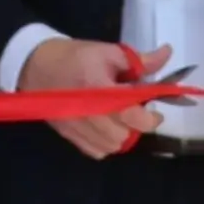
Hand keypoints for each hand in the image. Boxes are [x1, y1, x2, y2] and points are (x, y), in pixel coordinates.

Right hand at [19, 39, 169, 158]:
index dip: (149, 117)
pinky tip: (108, 127)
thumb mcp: (108, 51)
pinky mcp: (68, 135)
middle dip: (137, 125)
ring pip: (111, 146)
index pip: (129, 114)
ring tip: (123, 118)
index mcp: (97, 87)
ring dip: (123, 135)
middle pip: (122, 135)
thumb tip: (167, 54)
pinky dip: (106, 144)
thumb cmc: (75, 56)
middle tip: (139, 110)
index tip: (156, 110)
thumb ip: (139, 60)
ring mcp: (75, 127)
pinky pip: (95, 151)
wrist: (36, 65)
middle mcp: (86, 112)